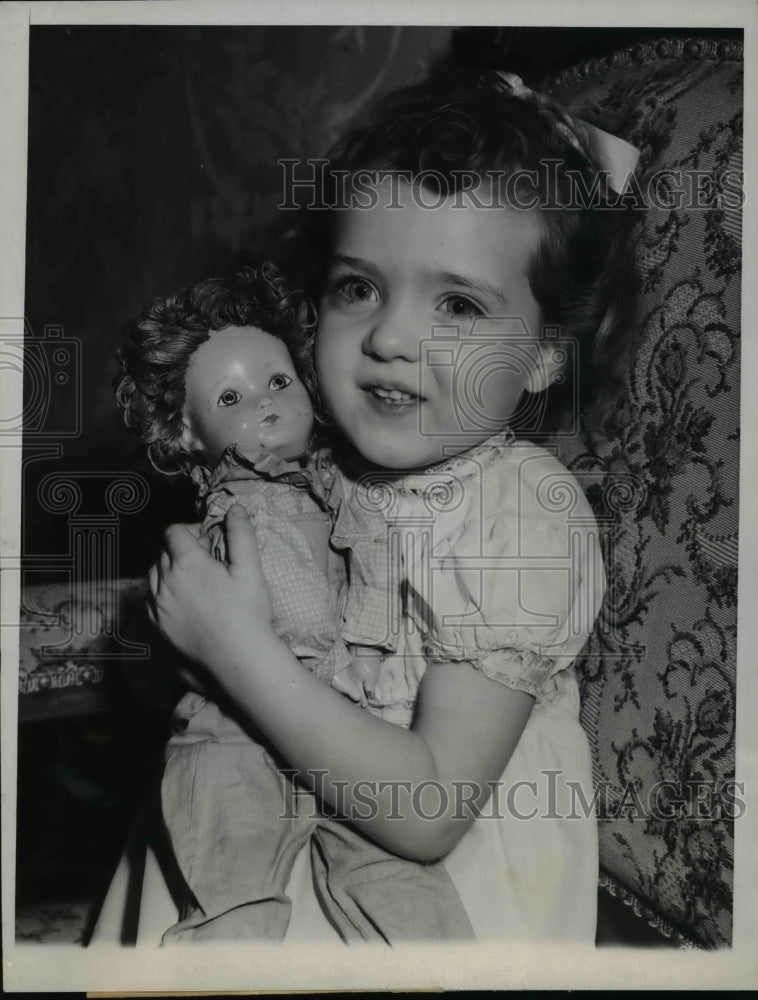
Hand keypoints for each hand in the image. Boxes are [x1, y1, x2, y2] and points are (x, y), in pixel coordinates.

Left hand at [147, 506, 272, 670]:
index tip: (209, 541)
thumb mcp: (250, 569)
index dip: (191, 530)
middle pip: (163, 550)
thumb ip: (241, 535)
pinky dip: (162, 590)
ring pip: (153, 572)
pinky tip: (182, 598)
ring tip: (194, 579)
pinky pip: (150, 596)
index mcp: (188, 563)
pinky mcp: (157, 623)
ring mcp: (158, 603)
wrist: (236, 657)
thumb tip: (234, 509)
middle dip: (182, 548)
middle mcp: (166, 581)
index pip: (174, 531)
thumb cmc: (247, 613)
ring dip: (169, 568)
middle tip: (208, 561)